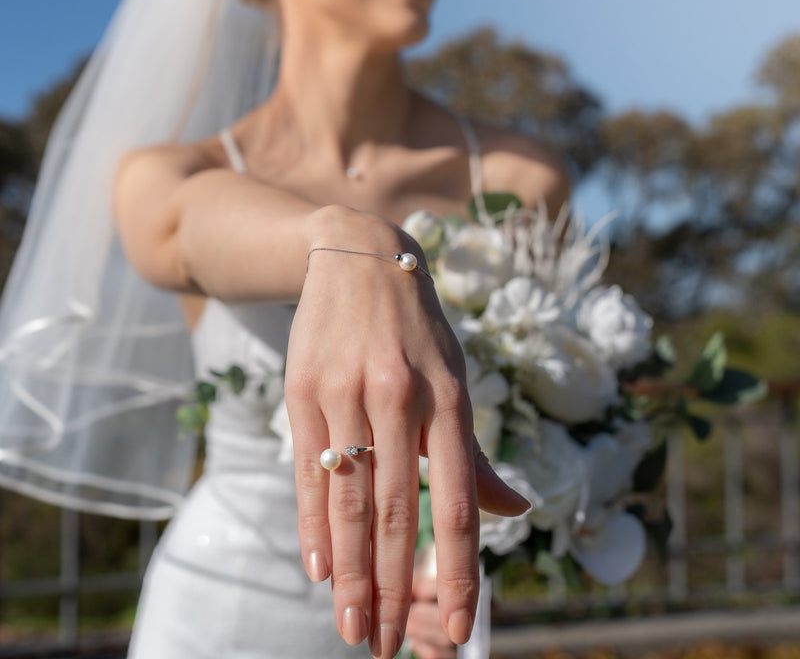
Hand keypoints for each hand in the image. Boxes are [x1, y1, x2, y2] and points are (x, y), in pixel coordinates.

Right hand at [284, 209, 527, 657]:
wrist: (360, 256)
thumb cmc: (417, 330)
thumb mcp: (456, 377)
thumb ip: (475, 452)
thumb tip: (514, 511)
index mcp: (449, 398)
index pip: (458, 501)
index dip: (461, 569)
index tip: (459, 627)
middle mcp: (398, 397)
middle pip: (396, 511)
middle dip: (392, 588)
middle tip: (384, 646)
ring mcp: (345, 393)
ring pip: (349, 499)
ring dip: (350, 571)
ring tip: (350, 625)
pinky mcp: (303, 390)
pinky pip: (308, 470)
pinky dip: (314, 524)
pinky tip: (318, 567)